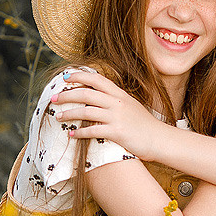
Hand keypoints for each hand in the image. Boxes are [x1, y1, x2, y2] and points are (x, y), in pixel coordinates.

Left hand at [50, 68, 164, 159]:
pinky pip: (93, 131)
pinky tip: (71, 135)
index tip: (65, 77)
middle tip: (54, 98)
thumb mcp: (131, 106)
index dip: (79, 76)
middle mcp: (117, 102)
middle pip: (86, 93)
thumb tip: (99, 99)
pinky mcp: (117, 132)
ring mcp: (117, 117)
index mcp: (120, 94)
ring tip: (58, 117)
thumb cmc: (145, 125)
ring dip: (69, 113)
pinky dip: (79, 133)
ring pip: (86, 111)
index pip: (96, 79)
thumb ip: (116, 101)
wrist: (160, 139)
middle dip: (67, 95)